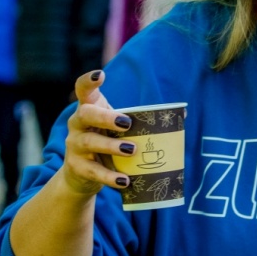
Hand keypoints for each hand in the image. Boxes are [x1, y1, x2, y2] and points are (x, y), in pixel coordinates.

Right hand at [60, 70, 135, 197]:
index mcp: (89, 109)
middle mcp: (77, 124)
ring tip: (131, 149)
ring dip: (110, 146)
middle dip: (105, 117)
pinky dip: (109, 176)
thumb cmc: (106, 142)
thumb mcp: (118, 129)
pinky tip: (124, 180)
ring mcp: (74, 146)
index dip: (89, 81)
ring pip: (89, 142)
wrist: (82, 176)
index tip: (100, 75)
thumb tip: (182, 115)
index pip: (83, 90)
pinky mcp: (77, 168)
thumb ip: (142, 120)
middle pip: (86, 114)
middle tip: (126, 123)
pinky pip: (93, 171)